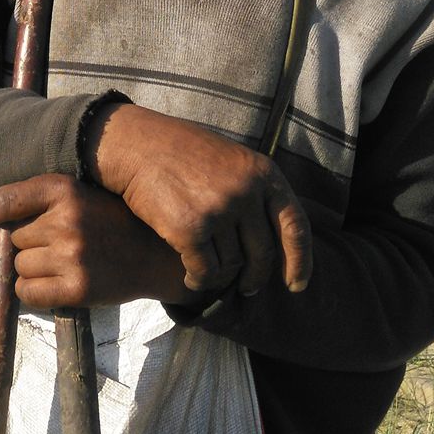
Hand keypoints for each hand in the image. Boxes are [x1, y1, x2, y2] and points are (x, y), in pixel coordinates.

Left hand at [0, 174, 188, 308]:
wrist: (155, 256)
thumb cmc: (110, 223)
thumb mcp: (80, 196)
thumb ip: (41, 202)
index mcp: (64, 189)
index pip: (7, 199)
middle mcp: (66, 220)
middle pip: (13, 238)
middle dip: (26, 244)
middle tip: (55, 246)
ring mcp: (71, 255)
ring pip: (19, 267)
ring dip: (31, 269)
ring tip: (61, 264)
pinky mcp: (77, 288)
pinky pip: (28, 292)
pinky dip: (33, 292)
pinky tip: (55, 285)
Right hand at [89, 104, 311, 296]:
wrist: (133, 144)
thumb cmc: (180, 153)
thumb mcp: (230, 161)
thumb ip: (255, 192)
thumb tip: (278, 241)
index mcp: (263, 173)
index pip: (295, 226)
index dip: (299, 261)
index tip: (295, 285)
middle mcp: (246, 191)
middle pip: (263, 252)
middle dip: (256, 277)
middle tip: (248, 289)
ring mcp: (219, 210)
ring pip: (232, 264)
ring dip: (220, 274)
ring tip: (207, 271)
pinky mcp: (190, 229)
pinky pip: (205, 271)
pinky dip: (199, 280)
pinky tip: (191, 278)